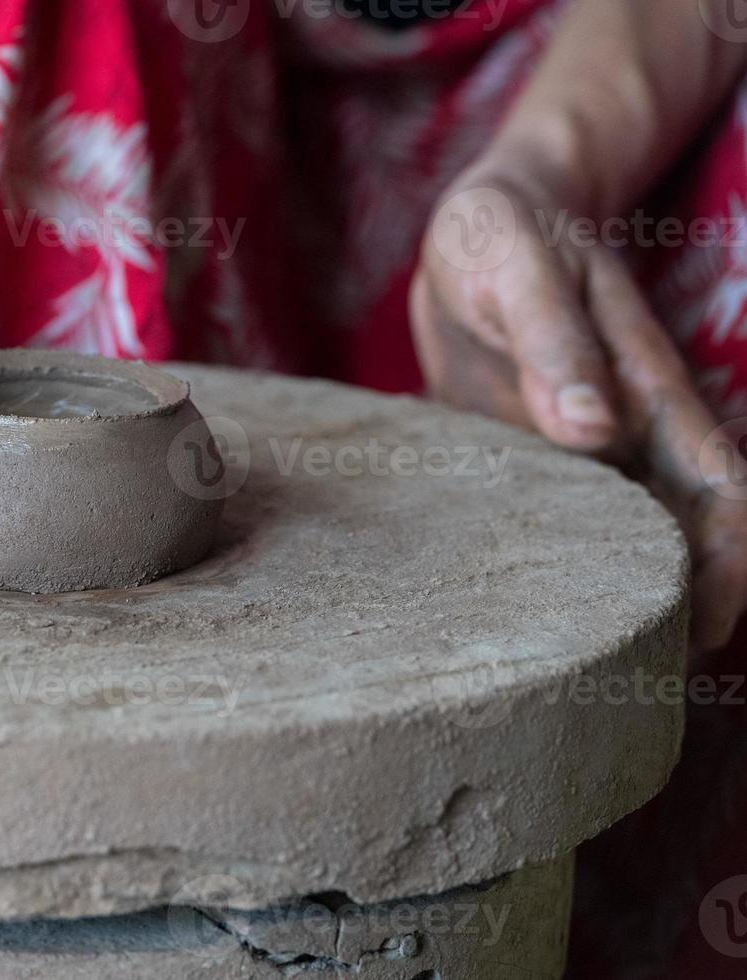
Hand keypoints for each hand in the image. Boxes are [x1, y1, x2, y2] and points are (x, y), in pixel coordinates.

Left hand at [412, 163, 746, 654]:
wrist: (482, 224)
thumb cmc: (503, 235)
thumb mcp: (518, 268)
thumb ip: (553, 344)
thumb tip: (591, 431)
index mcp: (645, 388)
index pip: (720, 491)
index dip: (730, 566)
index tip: (706, 634)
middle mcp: (627, 428)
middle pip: (686, 532)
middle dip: (682, 607)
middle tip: (635, 684)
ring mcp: (583, 447)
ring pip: (621, 537)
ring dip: (613, 596)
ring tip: (574, 672)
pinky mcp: (534, 455)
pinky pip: (555, 522)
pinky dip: (550, 567)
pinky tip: (508, 611)